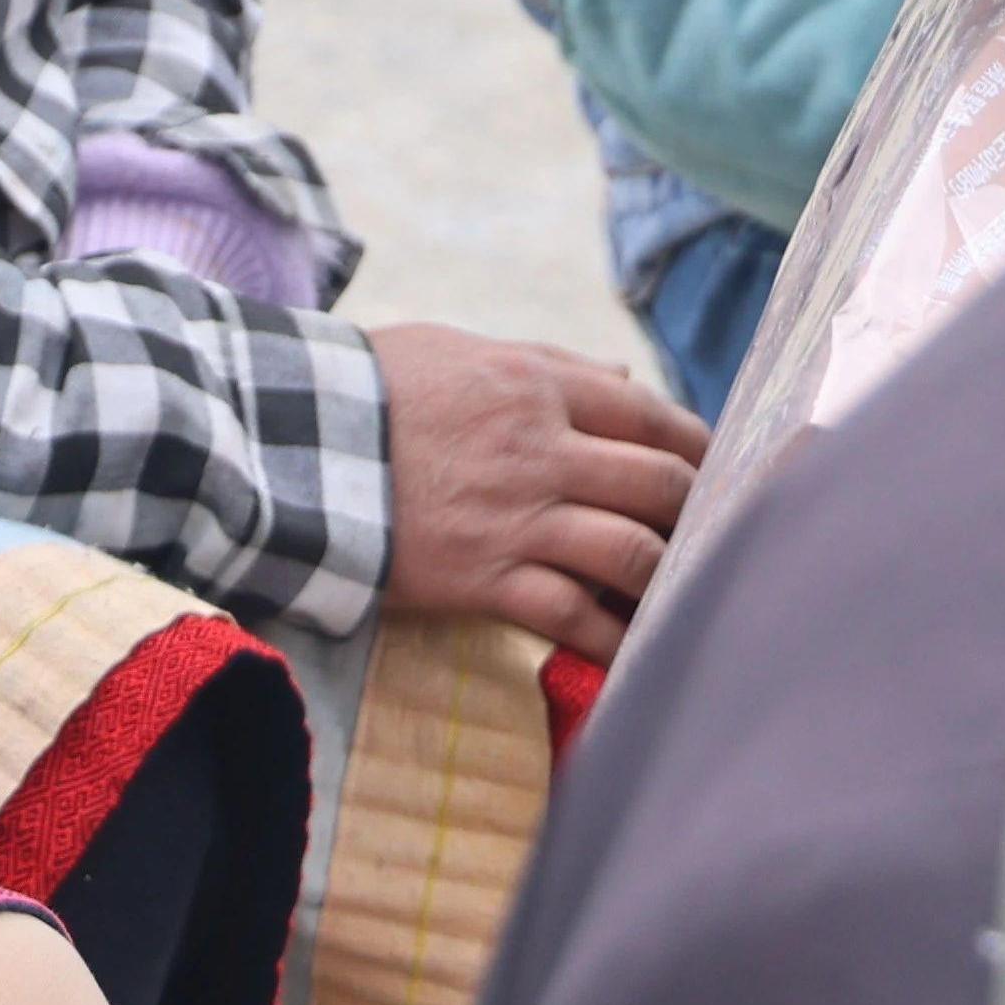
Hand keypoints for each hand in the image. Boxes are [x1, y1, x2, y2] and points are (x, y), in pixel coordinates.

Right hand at [369, 320, 707, 654]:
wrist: (287, 447)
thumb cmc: (366, 389)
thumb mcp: (457, 350)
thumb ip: (547, 363)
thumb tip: (620, 376)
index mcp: (534, 384)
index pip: (648, 413)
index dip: (696, 445)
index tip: (716, 469)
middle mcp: (540, 449)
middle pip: (658, 483)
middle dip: (698, 512)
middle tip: (713, 535)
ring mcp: (516, 517)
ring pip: (631, 552)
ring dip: (666, 579)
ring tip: (681, 596)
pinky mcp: (485, 579)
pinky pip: (573, 618)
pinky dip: (612, 640)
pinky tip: (630, 654)